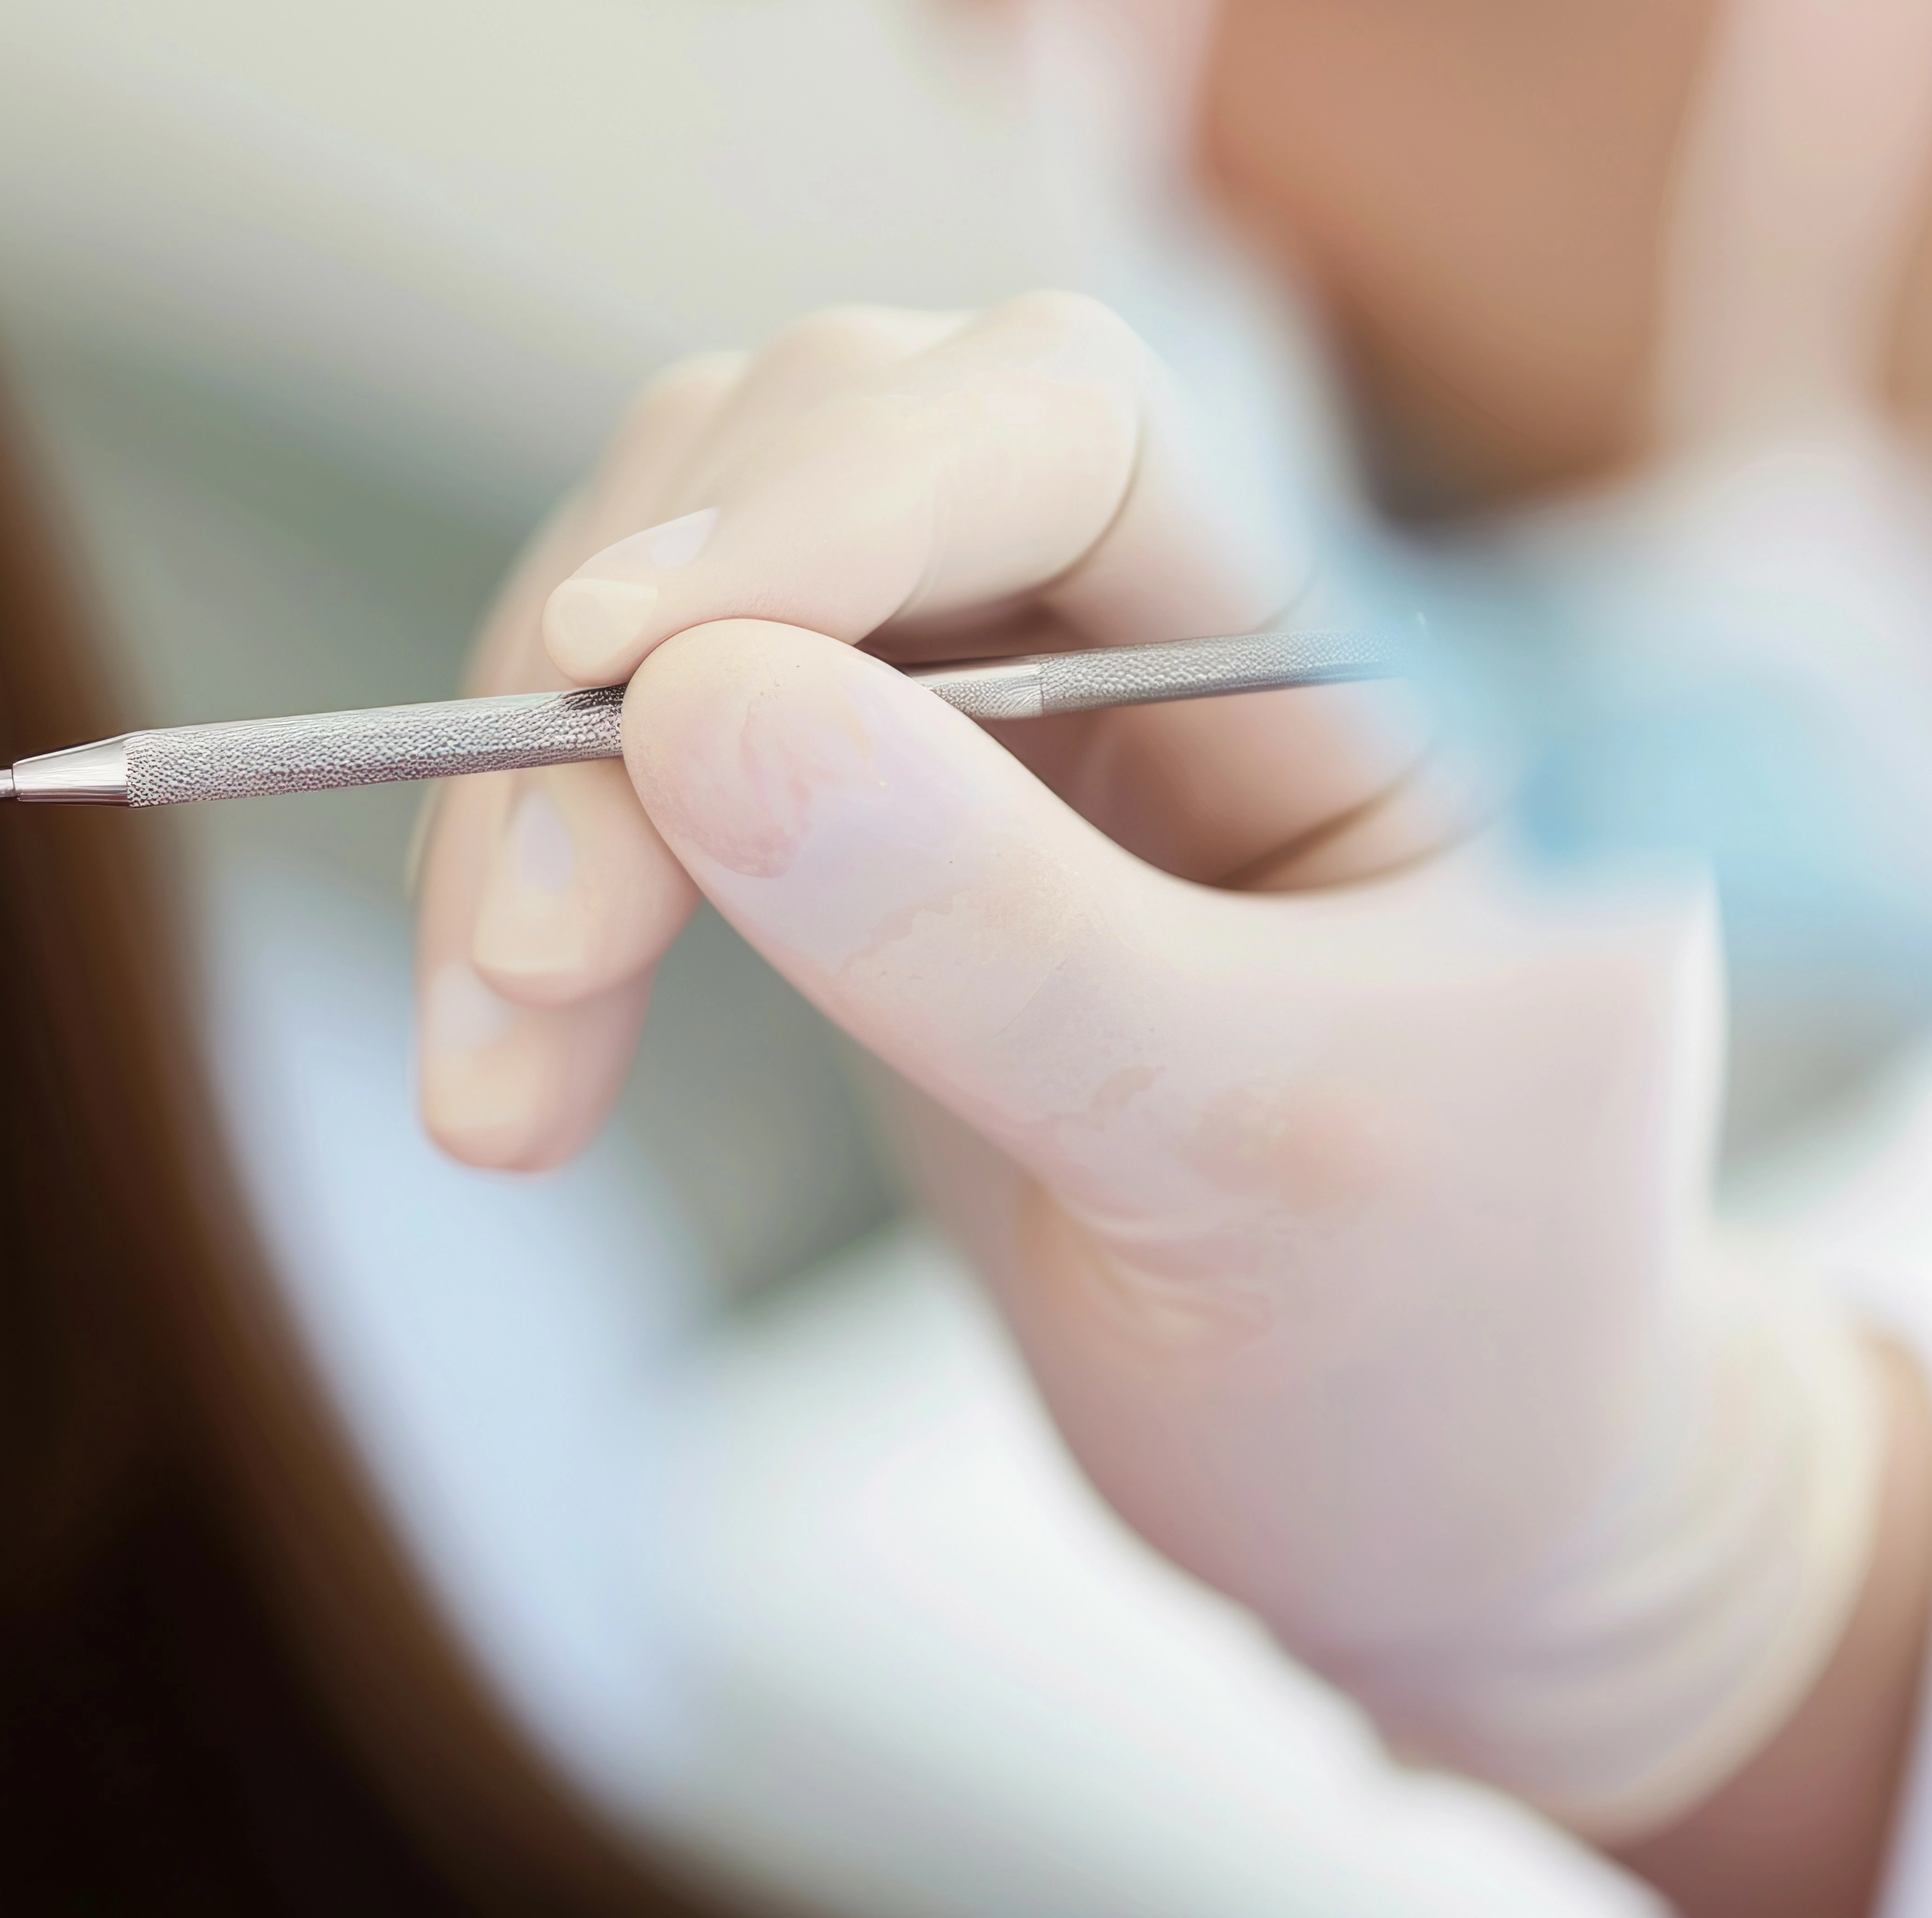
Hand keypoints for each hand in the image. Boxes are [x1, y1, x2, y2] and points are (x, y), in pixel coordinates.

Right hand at [410, 295, 1886, 1838]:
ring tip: (494, 1089)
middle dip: (622, 688)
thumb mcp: (1262, 1161)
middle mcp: (1168, 614)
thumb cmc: (1437, 1342)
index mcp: (1357, 646)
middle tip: (532, 965)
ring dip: (537, 808)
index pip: (1061, 422)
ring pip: (686, 595)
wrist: (1426, 1509)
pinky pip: (651, 746)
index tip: (611, 662)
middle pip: (818, 462)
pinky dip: (545, 882)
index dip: (821, 497)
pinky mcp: (882, 810)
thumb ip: (1000, 933)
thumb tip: (690, 711)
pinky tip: (518, 1065)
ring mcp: (1010, 702)